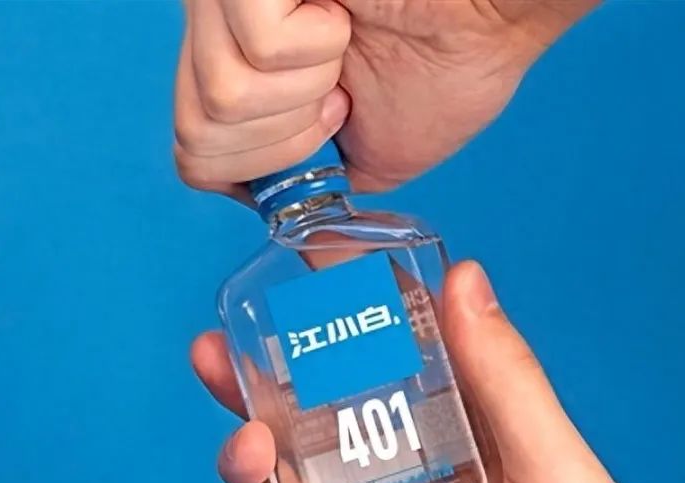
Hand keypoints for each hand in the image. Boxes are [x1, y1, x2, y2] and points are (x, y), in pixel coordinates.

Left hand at [174, 0, 598, 198]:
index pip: (190, 155)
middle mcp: (215, 29)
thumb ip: (315, 196)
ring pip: (220, 99)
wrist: (494, 7)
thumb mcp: (368, 160)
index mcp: (235, 70)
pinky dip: (317, 46)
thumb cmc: (445, 64)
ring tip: (344, 49)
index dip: (261, 168)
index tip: (327, 125)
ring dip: (305, 92)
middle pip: (195, 136)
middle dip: (285, 138)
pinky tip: (342, 14)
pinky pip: (255, 48)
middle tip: (336, 93)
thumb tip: (309, 256)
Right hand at [190, 261, 684, 482]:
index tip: (300, 271)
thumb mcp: (558, 473)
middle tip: (220, 355)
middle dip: (261, 389)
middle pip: (321, 425)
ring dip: (252, 465)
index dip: (343, 319)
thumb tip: (463, 277)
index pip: (393, 364)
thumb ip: (504, 381)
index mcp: (469, 441)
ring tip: (249, 449)